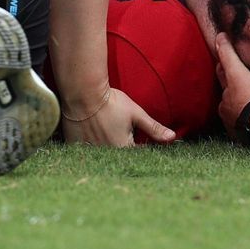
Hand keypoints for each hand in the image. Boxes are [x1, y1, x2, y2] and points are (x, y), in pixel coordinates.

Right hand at [61, 87, 175, 146]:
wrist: (82, 93)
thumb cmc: (111, 102)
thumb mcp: (136, 114)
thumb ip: (153, 128)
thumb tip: (173, 138)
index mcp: (123, 148)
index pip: (139, 154)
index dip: (142, 144)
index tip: (139, 134)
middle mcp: (106, 154)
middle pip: (121, 156)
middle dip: (125, 146)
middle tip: (121, 131)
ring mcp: (90, 152)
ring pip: (104, 154)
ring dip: (108, 147)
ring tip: (108, 131)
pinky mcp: (76, 146)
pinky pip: (88, 152)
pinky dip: (92, 146)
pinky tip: (94, 133)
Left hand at [215, 34, 249, 136]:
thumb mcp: (238, 72)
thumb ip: (228, 55)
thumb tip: (218, 35)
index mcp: (224, 97)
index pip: (223, 78)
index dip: (223, 68)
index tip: (224, 63)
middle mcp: (227, 112)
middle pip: (229, 97)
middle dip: (231, 91)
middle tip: (239, 85)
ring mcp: (237, 125)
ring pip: (238, 112)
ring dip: (242, 107)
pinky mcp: (249, 136)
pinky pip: (249, 125)